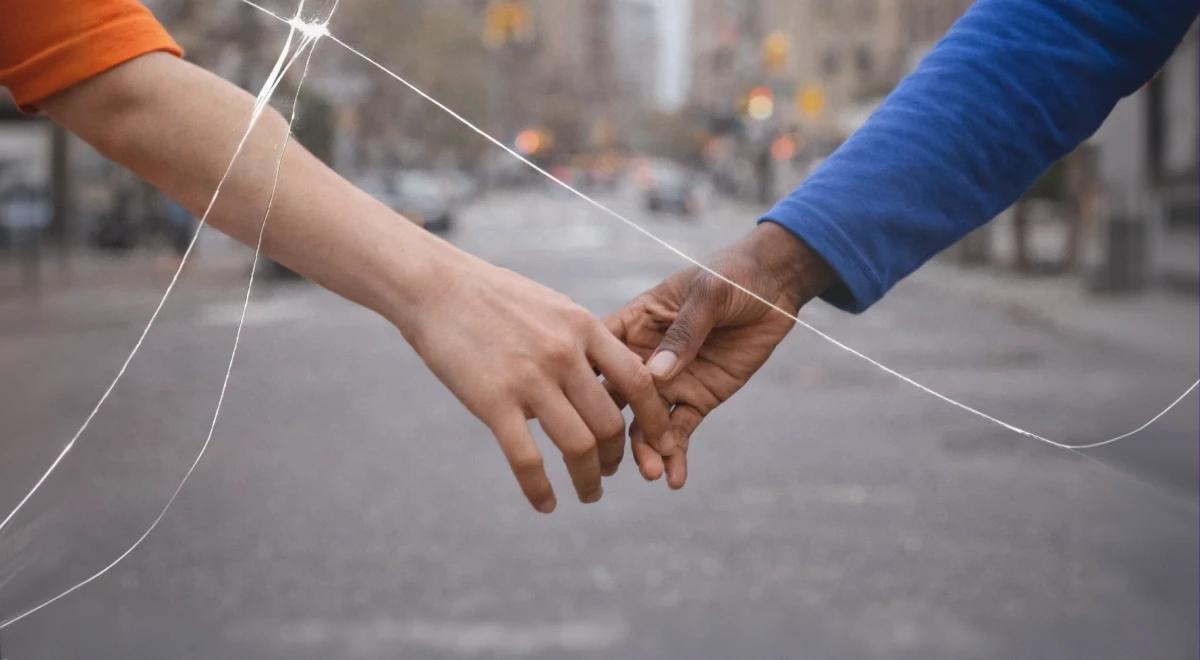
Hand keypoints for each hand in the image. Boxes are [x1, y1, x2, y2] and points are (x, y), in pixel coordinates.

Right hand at [394, 245, 669, 512]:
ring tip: (588, 493)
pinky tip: (546, 504)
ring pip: (578, 447)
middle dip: (617, 457)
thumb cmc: (493, 297)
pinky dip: (541, 491)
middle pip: (611, 423)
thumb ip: (581, 342)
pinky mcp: (493, 401)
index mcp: (583, 328)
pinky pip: (527, 460)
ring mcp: (529, 379)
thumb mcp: (552, 308)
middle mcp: (564, 354)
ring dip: (589, 480)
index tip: (659, 442)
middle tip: (609, 472)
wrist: (436, 286)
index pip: (639, 381)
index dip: (654, 419)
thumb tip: (604, 375)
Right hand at [605, 223, 835, 488]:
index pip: (600, 352)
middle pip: (616, 396)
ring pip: (646, 421)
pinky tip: (674, 478)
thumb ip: (684, 331)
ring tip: (652, 473)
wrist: (775, 286)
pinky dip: (677, 454)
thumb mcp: (708, 294)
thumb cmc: (733, 276)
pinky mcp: (698, 397)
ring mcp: (671, 381)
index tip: (567, 405)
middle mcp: (644, 357)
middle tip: (610, 457)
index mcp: (635, 323)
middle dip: (610, 427)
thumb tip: (655, 374)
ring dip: (646, 449)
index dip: (583, 377)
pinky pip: (681, 430)